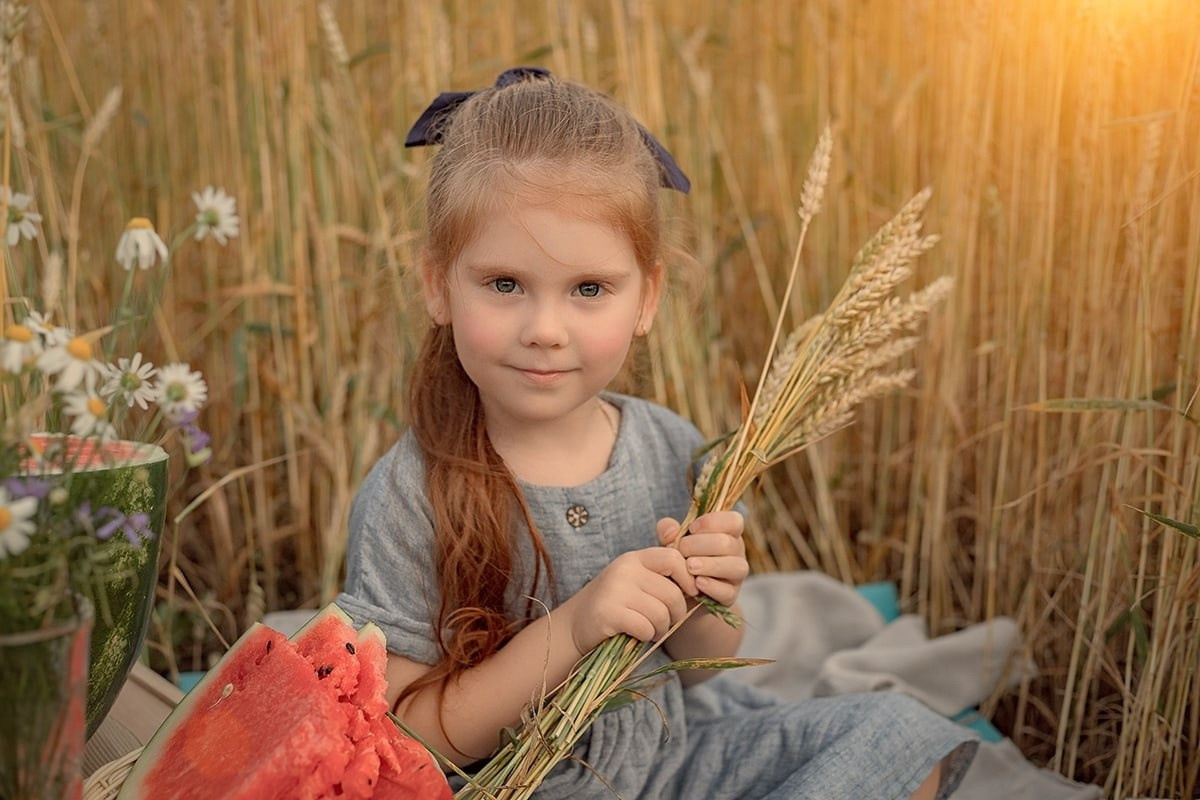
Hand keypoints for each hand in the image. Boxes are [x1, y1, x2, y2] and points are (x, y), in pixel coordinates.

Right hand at [563, 547, 695, 652]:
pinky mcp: (607, 613)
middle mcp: (624, 569)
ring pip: (661, 613)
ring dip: (661, 629)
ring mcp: (614, 590)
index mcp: (635, 558)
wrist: (576, 624)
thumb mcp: (637, 583)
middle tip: (666, 623)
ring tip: (651, 630)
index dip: (688, 578)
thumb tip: (700, 586)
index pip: (673, 557)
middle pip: (672, 593)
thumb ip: (663, 578)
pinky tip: (636, 634)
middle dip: (676, 615)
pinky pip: (645, 627)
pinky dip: (646, 636)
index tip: (689, 594)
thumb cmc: (616, 605)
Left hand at [657, 511, 747, 607]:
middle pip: (728, 543)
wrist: (679, 592)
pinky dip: (712, 586)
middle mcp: (736, 552)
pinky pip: (728, 591)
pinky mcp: (730, 596)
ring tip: (689, 566)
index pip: (734, 521)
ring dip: (710, 565)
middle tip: (681, 550)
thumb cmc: (679, 559)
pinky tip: (696, 583)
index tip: (692, 528)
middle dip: (701, 545)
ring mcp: (735, 575)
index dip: (713, 521)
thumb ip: (668, 530)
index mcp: (727, 533)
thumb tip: (671, 532)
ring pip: (735, 567)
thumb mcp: (671, 541)